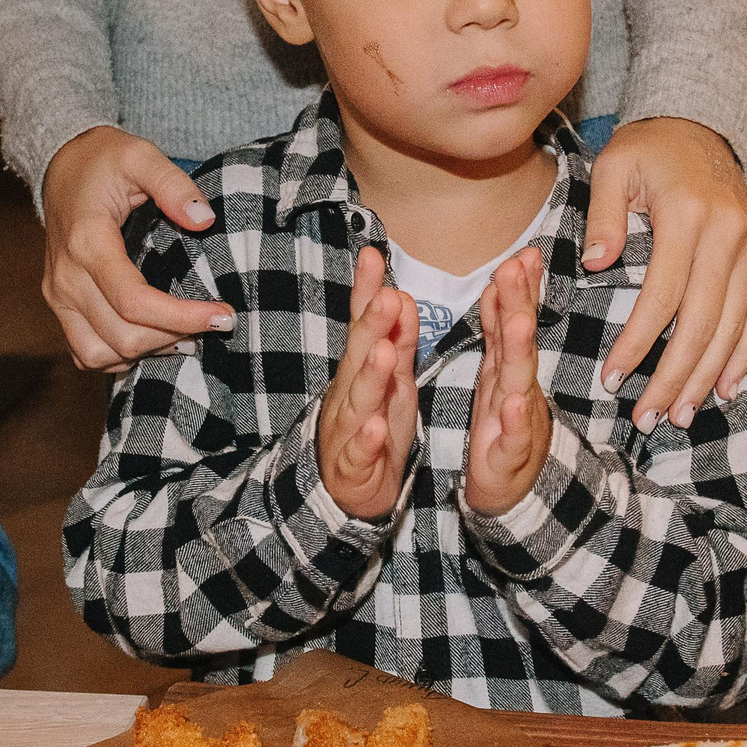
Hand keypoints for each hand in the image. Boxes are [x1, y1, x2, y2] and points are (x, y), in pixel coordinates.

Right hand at [40, 126, 230, 370]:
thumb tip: (204, 220)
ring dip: (147, 352)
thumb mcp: (140, 155)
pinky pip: (85, 352)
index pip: (134, 301)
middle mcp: (67, 277)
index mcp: (88, 243)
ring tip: (185, 335)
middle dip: (174, 337)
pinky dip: (119, 356)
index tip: (222, 315)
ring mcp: (58, 295)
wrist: (59, 166)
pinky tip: (152, 338)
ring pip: (99, 354)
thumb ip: (173, 184)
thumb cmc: (102, 161)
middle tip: (213, 323)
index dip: (182, 317)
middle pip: (121, 336)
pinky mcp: (59, 305)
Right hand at [316, 247, 420, 520]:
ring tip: (382, 353)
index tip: (373, 254)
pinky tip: (377, 427)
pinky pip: (360, 451)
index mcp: (363, 369)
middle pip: (359, 355)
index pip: (364, 324)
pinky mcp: (353, 465)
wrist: (347, 491)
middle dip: (371, 325)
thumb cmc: (374, 427)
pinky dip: (369, 440)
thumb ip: (396, 340)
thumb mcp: (391, 380)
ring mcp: (348, 428)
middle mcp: (350, 393)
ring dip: (370, 376)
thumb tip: (399, 294)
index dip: (366, 290)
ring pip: (358, 399)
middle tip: (387, 295)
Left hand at [463, 250, 552, 516]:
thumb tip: (504, 280)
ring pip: (519, 380)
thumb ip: (500, 328)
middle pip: (517, 339)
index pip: (509, 320)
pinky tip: (514, 403)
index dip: (514, 287)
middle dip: (518, 302)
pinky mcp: (507, 454)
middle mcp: (515, 387)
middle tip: (516, 266)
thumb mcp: (498, 373)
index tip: (520, 252)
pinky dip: (514, 420)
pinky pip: (512, 436)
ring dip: (520, 350)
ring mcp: (516, 419)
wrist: (513, 492)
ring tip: (519, 322)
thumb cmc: (503, 428)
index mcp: (504, 368)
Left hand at [582, 117, 746, 430]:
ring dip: (707, 376)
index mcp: (690, 216)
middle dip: (674, 375)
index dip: (639, 342)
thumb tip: (595, 265)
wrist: (696, 127)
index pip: (663, 295)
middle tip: (649, 417)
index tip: (612, 378)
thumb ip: (602, 216)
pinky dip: (744, 353)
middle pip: (704, 321)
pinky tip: (725, 387)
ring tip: (680, 415)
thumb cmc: (645, 151)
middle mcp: (730, 233)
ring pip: (735, 326)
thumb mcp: (611, 167)